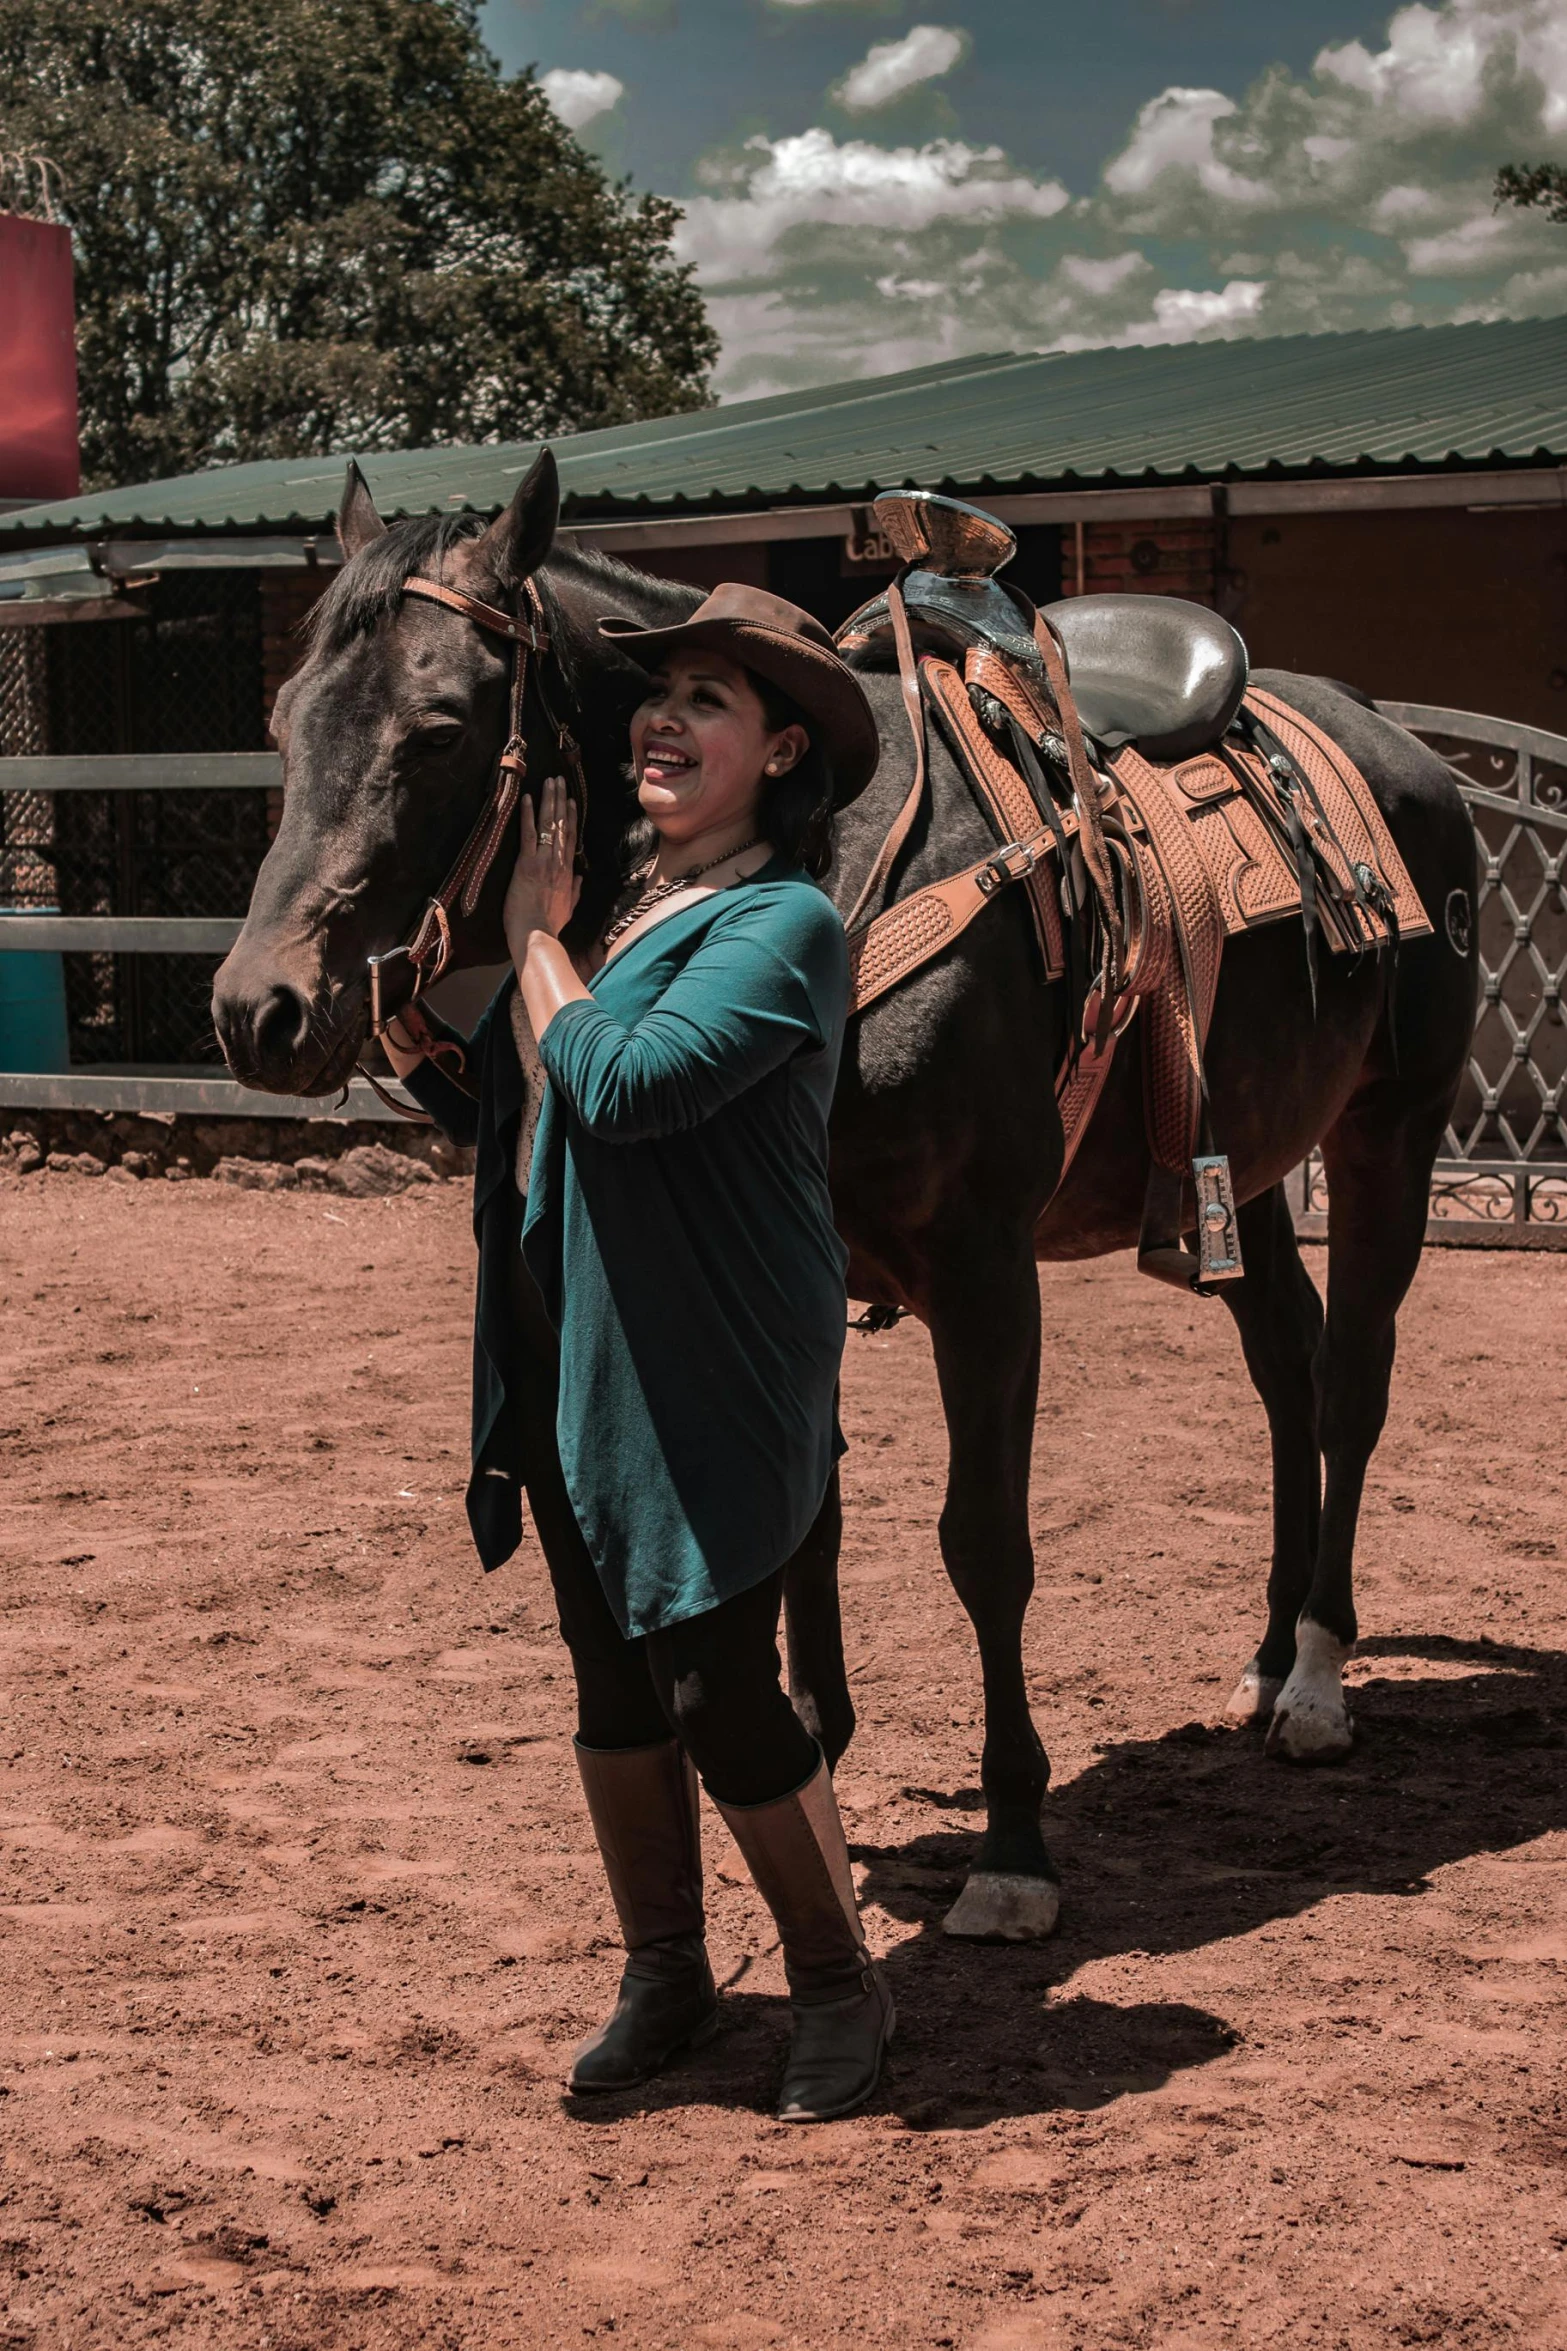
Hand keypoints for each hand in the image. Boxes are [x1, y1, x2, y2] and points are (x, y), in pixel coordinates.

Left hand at [504, 775, 580, 963]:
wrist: (537, 935)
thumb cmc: (550, 925)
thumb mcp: (568, 907)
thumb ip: (574, 891)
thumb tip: (579, 879)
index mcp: (567, 872)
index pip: (571, 838)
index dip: (571, 817)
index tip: (571, 800)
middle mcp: (558, 862)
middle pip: (561, 825)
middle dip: (560, 800)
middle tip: (559, 781)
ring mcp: (543, 861)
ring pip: (549, 825)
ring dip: (549, 801)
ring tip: (549, 782)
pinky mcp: (527, 864)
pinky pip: (529, 834)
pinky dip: (529, 815)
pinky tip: (528, 799)